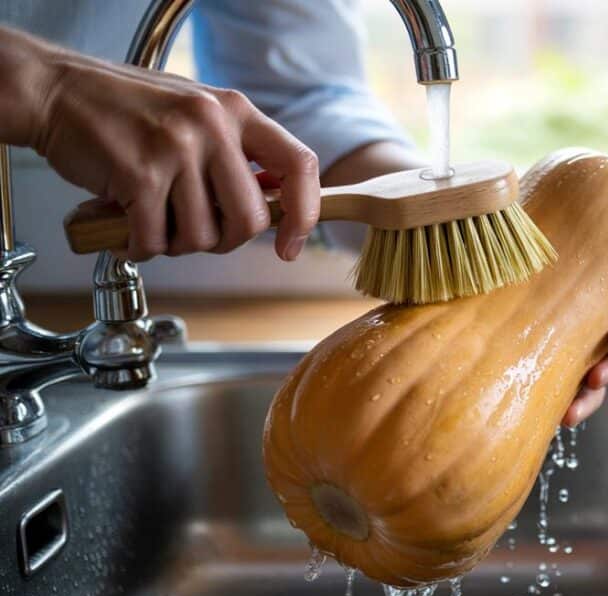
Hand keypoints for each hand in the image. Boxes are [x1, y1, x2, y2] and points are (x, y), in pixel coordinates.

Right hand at [2, 27, 319, 261]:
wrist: (56, 91)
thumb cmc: (126, 110)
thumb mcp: (196, 114)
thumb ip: (234, 153)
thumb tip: (273, 206)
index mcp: (236, 110)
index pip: (300, 165)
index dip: (305, 214)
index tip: (290, 245)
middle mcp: (213, 126)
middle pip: (250, 219)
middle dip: (224, 240)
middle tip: (194, 231)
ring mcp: (176, 148)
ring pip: (202, 236)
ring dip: (175, 242)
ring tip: (153, 218)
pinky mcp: (139, 173)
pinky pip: (156, 239)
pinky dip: (141, 245)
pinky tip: (127, 226)